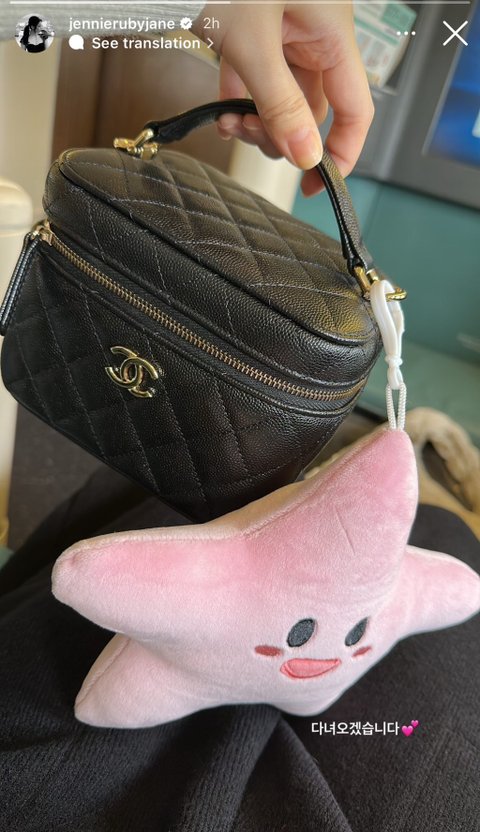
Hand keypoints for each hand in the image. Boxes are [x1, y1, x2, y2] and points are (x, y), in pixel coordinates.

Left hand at [193, 2, 372, 195]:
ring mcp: (285, 34)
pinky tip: (222, 109)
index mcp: (330, 36)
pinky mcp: (255, 32)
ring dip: (256, 121)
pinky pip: (257, 79)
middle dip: (281, 136)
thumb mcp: (254, 42)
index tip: (317, 184)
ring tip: (229, 122)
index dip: (341, 153)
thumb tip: (304, 155)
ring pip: (282, 99)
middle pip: (312, 111)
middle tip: (250, 139)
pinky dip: (239, 99)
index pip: (355, 110)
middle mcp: (313, 37)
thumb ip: (280, 104)